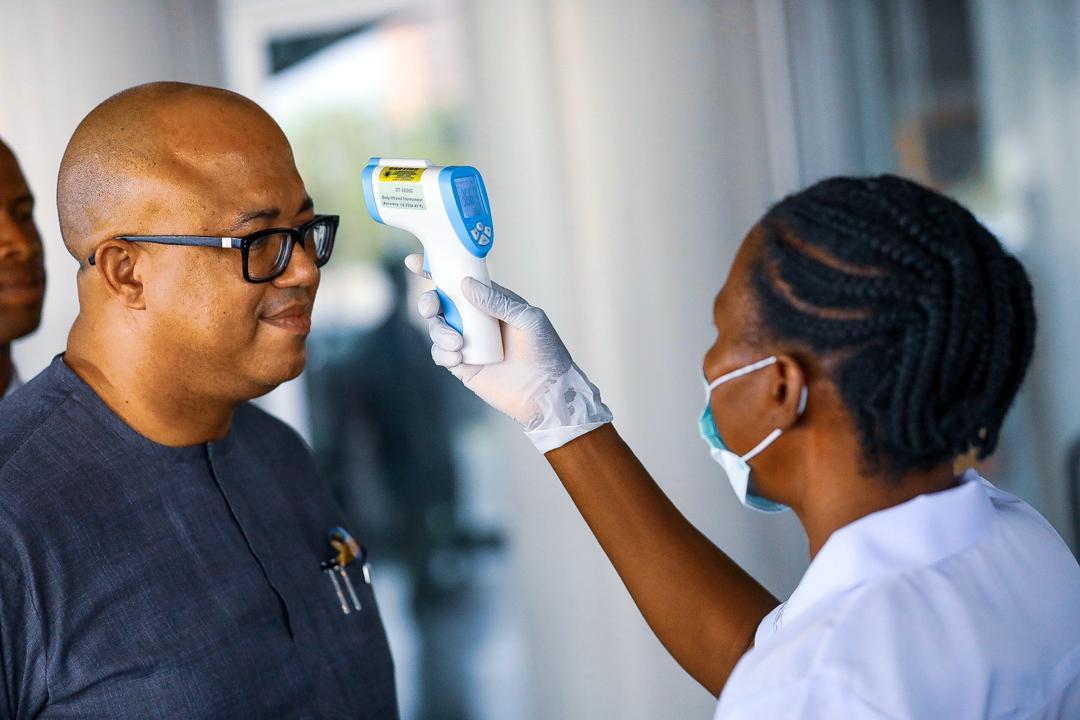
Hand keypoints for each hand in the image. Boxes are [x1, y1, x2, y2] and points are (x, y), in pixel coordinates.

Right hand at [405, 254, 611, 451]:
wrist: (547, 392)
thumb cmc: (545, 350)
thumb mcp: (528, 319)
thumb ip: (497, 301)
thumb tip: (466, 285)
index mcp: (491, 301)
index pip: (460, 280)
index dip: (435, 270)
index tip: (412, 261)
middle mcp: (475, 320)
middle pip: (440, 304)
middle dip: (429, 302)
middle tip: (432, 308)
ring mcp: (468, 343)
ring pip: (436, 329)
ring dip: (439, 332)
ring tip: (457, 343)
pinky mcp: (464, 366)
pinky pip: (440, 354)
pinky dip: (442, 353)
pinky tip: (457, 357)